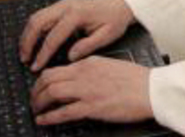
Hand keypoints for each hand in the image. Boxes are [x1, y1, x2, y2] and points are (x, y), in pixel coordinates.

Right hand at [19, 0, 134, 70]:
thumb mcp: (107, 36)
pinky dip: (33, 28)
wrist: (119, 4)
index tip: (36, 66)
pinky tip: (32, 40)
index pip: (53, 36)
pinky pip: (41, 15)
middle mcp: (66, 6)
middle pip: (38, 22)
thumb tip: (70, 57)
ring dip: (27, 34)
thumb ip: (88, 46)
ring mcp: (62, 4)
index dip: (43, 54)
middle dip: (28, 42)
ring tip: (25, 52)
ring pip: (36, 17)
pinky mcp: (61, 5)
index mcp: (77, 14)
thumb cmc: (114, 19)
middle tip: (25, 59)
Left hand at [30, 56, 152, 124]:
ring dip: (39, 103)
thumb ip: (90, 70)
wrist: (151, 89)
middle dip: (35, 91)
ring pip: (51, 94)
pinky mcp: (92, 107)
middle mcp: (83, 74)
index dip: (42, 81)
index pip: (56, 69)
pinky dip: (49, 117)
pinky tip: (43, 120)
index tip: (40, 88)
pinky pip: (63, 112)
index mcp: (88, 63)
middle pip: (48, 80)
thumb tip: (76, 77)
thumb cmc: (136, 79)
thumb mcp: (109, 65)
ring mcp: (87, 91)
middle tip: (33, 100)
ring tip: (36, 111)